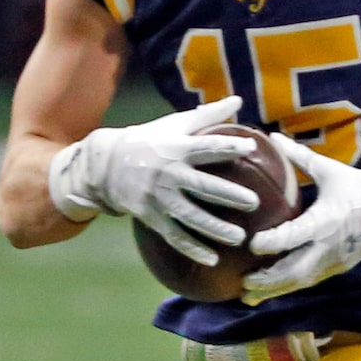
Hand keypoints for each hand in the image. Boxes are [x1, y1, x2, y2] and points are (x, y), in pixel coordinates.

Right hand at [47, 95, 255, 265]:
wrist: (106, 164)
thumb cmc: (150, 141)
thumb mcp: (175, 125)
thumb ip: (208, 116)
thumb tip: (239, 100)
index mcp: (178, 148)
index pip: (207, 146)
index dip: (228, 146)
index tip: (250, 147)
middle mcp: (169, 173)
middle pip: (203, 186)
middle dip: (228, 195)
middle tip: (254, 203)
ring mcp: (159, 197)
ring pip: (191, 216)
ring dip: (215, 228)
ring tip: (239, 238)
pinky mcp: (151, 215)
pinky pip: (174, 235)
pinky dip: (192, 249)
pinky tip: (212, 260)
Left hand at [242, 137, 360, 301]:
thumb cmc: (359, 186)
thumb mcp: (329, 170)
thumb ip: (299, 157)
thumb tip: (273, 137)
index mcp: (326, 220)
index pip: (294, 236)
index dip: (272, 243)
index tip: (252, 243)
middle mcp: (328, 246)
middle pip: (293, 271)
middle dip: (267, 280)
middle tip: (242, 281)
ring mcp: (334, 260)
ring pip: (300, 282)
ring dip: (274, 290)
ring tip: (248, 295)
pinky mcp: (337, 267)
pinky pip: (308, 281)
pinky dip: (287, 287)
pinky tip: (268, 292)